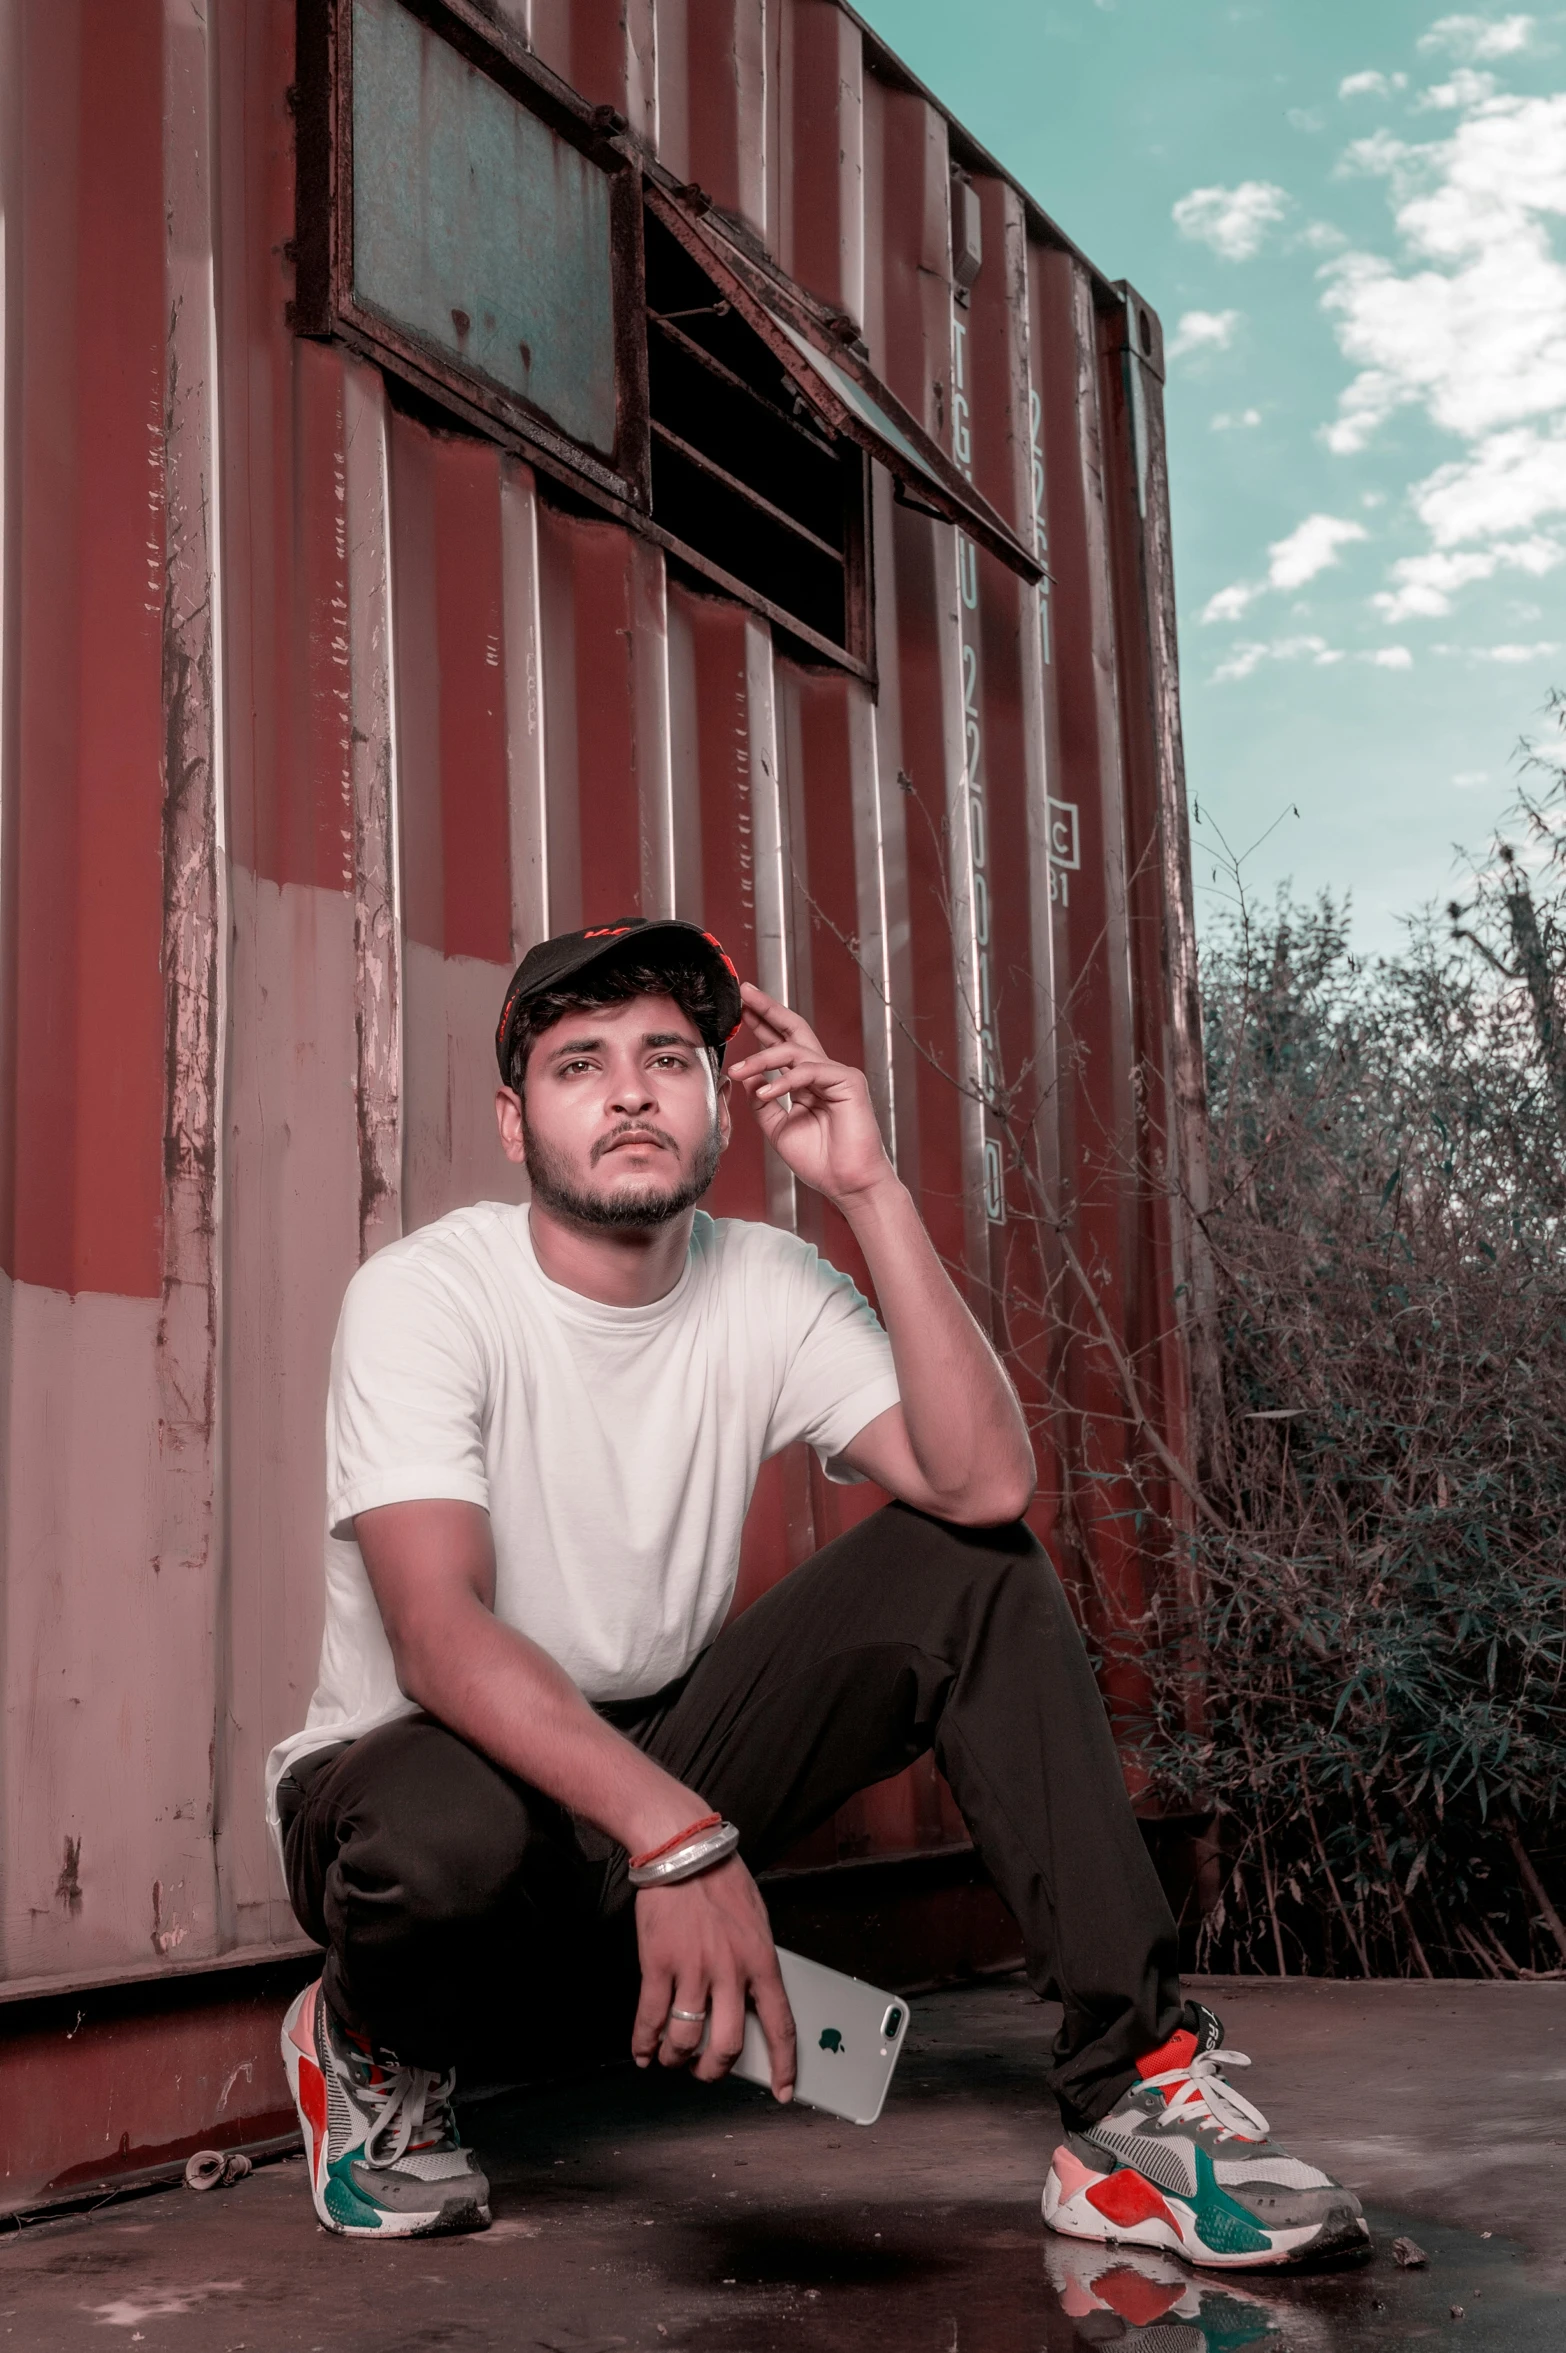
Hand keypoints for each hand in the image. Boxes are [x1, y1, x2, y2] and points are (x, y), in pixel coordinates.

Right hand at [631, 1855, 796, 2099]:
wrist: (682, 1848)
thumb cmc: (721, 1879)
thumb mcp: (757, 1921)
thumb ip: (756, 1963)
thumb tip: (751, 2006)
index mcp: (762, 1960)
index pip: (780, 2024)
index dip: (783, 2065)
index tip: (784, 2091)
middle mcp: (730, 1971)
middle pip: (727, 2046)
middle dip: (715, 2070)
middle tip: (707, 2072)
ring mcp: (692, 1969)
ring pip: (686, 2040)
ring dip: (677, 2059)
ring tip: (672, 2059)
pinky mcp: (658, 1964)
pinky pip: (651, 2019)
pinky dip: (644, 2044)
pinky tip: (642, 2052)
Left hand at [728, 983, 892, 1205]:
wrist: (847, 1183)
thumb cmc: (820, 1161)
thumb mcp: (778, 1128)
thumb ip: (763, 1101)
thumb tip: (747, 1076)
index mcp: (807, 1082)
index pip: (782, 1044)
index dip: (762, 1024)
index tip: (741, 1008)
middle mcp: (822, 1072)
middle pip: (794, 1029)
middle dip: (768, 1009)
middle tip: (745, 993)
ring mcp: (837, 1074)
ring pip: (795, 1051)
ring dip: (762, 1058)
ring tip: (739, 1070)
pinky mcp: (849, 1082)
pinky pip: (809, 1071)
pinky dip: (783, 1082)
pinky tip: (764, 1093)